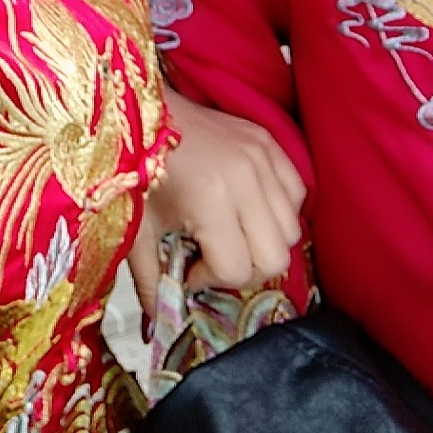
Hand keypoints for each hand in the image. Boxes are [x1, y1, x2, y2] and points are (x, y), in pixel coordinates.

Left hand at [128, 87, 306, 315]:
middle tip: (214, 258)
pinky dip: (278, 212)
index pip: (238, 268)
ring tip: (229, 232)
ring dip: (263, 242)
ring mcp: (264, 158)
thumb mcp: (136, 227)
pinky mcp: (271, 143)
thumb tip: (159, 325)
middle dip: (245, 270)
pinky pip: (297, 195)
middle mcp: (247, 179)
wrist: (142, 108)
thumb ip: (149, 280)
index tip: (188, 267)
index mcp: (211, 199)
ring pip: (292, 230)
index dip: (212, 280)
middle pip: (276, 257)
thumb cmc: (134, 165)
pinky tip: (245, 209)